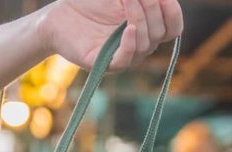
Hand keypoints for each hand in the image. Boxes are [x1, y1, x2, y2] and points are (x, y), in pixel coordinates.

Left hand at [40, 0, 182, 70]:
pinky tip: (129, 28)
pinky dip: (130, 45)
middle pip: (159, 33)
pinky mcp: (103, 64)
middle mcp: (138, 45)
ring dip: (140, 18)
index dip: (173, 12)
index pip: (173, 28)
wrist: (58, 16)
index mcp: (146, 29)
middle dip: (152, 8)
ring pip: (144, 44)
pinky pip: (124, 60)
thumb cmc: (89, 3)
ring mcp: (122, 56)